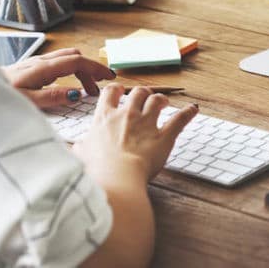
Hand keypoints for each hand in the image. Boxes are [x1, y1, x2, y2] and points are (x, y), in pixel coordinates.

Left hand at [2, 47, 115, 108]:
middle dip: (91, 69)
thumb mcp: (27, 102)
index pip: (77, 61)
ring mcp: (35, 62)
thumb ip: (52, 97)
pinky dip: (70, 71)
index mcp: (42, 68)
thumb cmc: (0, 96)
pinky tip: (67, 86)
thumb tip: (76, 94)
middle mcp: (40, 61)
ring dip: (80, 70)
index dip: (95, 67)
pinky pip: (57, 63)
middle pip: (74, 57)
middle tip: (98, 88)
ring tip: (86, 90)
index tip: (109, 77)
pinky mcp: (30, 67)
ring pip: (66, 58)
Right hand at [72, 83, 198, 183]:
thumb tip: (74, 148)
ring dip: (161, 99)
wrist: (115, 178)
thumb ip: (80, 147)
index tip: (120, 92)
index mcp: (105, 118)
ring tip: (164, 102)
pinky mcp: (163, 137)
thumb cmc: (96, 169)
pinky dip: (188, 113)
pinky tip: (194, 109)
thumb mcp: (80, 155)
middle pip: (137, 93)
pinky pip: (179, 120)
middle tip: (144, 98)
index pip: (111, 93)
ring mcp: (146, 124)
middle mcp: (126, 115)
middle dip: (142, 93)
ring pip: (157, 101)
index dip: (117, 90)